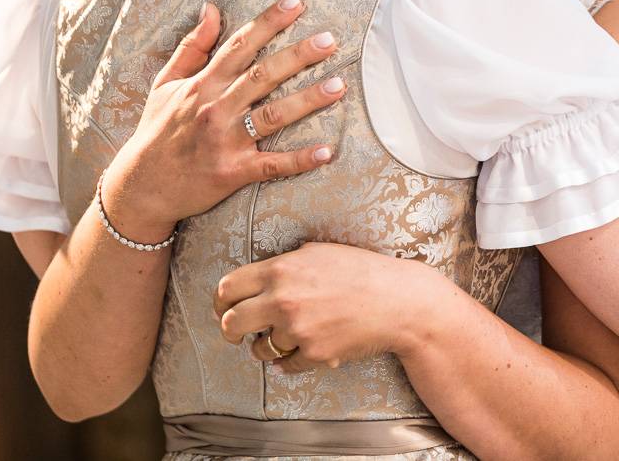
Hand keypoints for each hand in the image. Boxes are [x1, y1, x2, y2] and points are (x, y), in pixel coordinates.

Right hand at [100, 0, 347, 242]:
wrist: (141, 185)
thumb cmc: (156, 130)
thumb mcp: (166, 83)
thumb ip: (191, 46)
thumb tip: (211, 8)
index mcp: (202, 84)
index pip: (240, 45)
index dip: (268, 22)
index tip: (295, 3)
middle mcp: (216, 108)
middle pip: (262, 75)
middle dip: (298, 56)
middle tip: (329, 40)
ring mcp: (226, 141)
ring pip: (273, 116)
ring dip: (308, 101)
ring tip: (339, 86)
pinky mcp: (233, 172)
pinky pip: (272, 165)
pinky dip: (299, 160)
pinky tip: (327, 152)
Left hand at [213, 242, 439, 372]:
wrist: (397, 301)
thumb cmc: (360, 270)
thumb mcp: (317, 252)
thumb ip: (283, 263)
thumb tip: (256, 276)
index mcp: (280, 270)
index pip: (227, 288)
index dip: (221, 301)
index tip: (224, 308)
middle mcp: (283, 300)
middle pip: (231, 323)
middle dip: (230, 330)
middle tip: (236, 333)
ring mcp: (298, 330)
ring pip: (259, 349)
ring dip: (263, 348)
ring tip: (279, 339)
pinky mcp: (314, 354)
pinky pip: (286, 366)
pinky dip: (289, 362)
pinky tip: (300, 351)